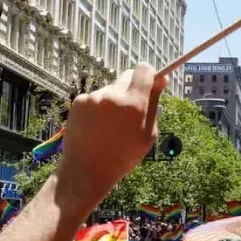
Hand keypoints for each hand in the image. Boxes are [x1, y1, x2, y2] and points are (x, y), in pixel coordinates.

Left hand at [57, 66, 165, 203]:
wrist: (86, 170)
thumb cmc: (122, 157)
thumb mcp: (147, 135)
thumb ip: (154, 104)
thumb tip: (161, 80)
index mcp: (134, 104)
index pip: (144, 70)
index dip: (149, 75)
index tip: (149, 83)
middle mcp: (113, 96)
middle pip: (127, 75)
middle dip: (132, 87)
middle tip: (131, 107)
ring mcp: (94, 97)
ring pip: (111, 88)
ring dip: (114, 99)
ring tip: (110, 124)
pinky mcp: (79, 101)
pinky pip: (95, 97)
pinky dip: (98, 106)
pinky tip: (96, 125)